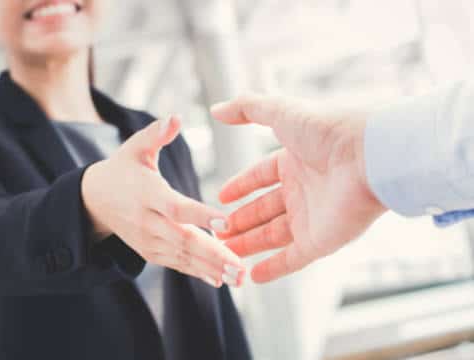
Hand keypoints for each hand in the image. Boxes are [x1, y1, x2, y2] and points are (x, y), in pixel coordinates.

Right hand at [82, 116, 244, 286]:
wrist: (95, 200)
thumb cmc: (122, 169)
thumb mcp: (134, 147)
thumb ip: (155, 134)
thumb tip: (175, 117)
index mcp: (147, 193)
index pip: (176, 206)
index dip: (200, 215)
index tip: (225, 222)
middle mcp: (147, 221)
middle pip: (183, 239)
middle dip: (213, 254)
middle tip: (241, 266)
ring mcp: (148, 240)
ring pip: (182, 257)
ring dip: (211, 268)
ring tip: (239, 278)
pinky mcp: (150, 251)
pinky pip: (176, 264)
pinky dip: (198, 273)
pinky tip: (220, 280)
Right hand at [210, 95, 386, 282]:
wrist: (369, 156)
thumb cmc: (327, 130)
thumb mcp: (280, 111)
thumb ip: (247, 108)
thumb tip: (217, 109)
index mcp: (294, 161)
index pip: (260, 176)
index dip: (240, 186)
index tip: (221, 198)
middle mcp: (302, 190)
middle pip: (263, 210)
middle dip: (239, 221)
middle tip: (216, 231)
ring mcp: (312, 217)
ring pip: (272, 236)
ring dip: (248, 245)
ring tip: (224, 251)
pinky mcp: (322, 241)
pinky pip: (293, 259)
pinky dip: (273, 269)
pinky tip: (252, 276)